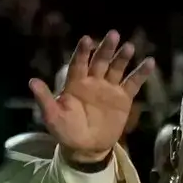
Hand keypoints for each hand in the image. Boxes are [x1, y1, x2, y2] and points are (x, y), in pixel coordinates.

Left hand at [29, 32, 155, 166]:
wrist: (86, 148)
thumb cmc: (66, 131)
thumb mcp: (52, 117)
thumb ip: (44, 99)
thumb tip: (32, 81)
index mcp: (75, 83)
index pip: (79, 64)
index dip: (83, 52)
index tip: (87, 39)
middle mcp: (93, 81)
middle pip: (100, 61)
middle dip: (106, 48)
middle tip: (113, 34)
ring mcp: (109, 88)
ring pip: (116, 68)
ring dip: (122, 57)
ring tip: (129, 46)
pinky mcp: (123, 98)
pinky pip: (133, 83)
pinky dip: (141, 73)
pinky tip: (150, 62)